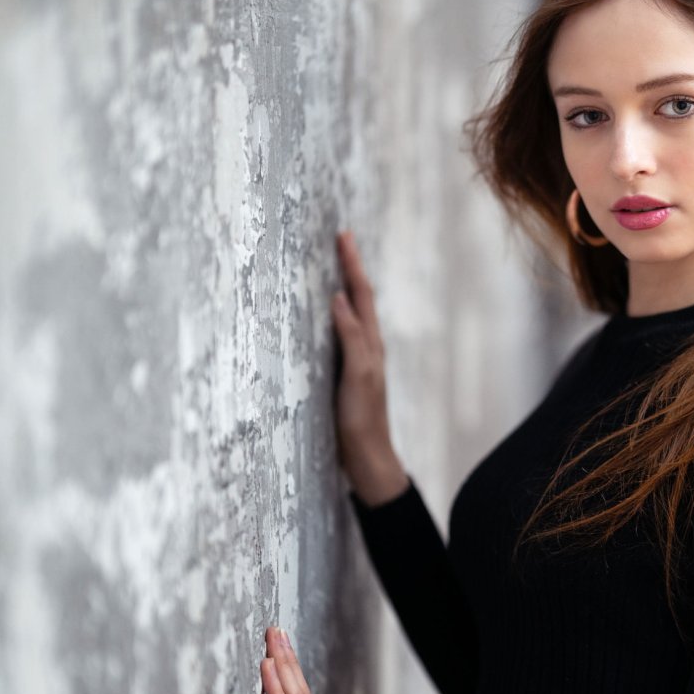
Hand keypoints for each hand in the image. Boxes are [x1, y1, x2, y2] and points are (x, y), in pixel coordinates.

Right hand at [331, 231, 407, 505]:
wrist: (366, 458)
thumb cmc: (362, 420)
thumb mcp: (357, 376)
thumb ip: (351, 338)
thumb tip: (339, 299)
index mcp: (370, 344)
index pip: (361, 295)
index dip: (351, 265)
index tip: (342, 235)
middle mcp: (366, 348)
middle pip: (359, 299)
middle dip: (349, 268)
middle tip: (338, 240)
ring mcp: (356, 361)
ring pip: (351, 315)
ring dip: (343, 288)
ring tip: (332, 265)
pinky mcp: (345, 375)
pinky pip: (339, 335)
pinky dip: (333, 316)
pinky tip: (322, 315)